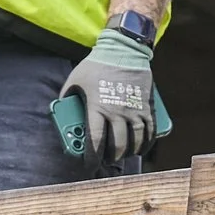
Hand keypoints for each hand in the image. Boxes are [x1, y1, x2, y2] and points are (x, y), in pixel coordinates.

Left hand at [64, 31, 157, 161]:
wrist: (124, 49)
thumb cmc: (96, 65)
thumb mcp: (74, 80)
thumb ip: (67, 99)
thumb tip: (63, 115)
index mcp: (97, 107)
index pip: (95, 141)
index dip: (92, 157)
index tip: (89, 165)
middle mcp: (117, 111)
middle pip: (117, 146)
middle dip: (111, 157)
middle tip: (106, 159)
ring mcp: (135, 109)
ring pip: (135, 141)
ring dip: (129, 153)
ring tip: (123, 154)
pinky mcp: (147, 106)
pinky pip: (150, 131)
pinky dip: (147, 143)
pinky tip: (141, 148)